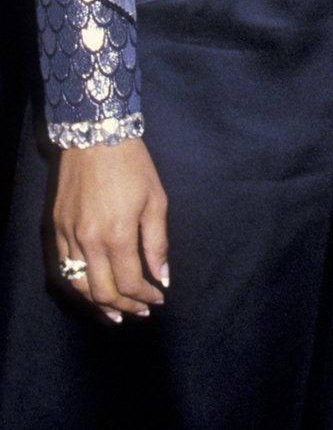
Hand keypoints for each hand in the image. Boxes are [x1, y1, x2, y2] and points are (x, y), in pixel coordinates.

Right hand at [53, 138, 168, 321]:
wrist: (95, 134)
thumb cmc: (132, 164)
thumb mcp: (156, 199)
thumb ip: (157, 242)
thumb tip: (163, 277)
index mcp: (117, 234)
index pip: (129, 283)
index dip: (145, 296)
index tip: (158, 298)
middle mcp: (88, 241)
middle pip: (102, 292)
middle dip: (124, 307)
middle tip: (140, 311)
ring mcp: (68, 236)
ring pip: (79, 285)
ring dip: (98, 304)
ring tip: (116, 312)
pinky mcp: (55, 228)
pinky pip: (64, 268)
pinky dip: (79, 284)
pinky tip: (92, 289)